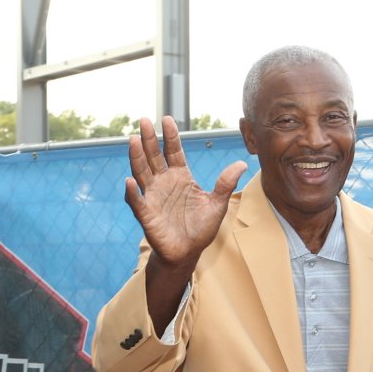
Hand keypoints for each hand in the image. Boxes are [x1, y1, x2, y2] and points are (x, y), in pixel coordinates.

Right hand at [124, 116, 246, 266]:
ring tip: (133, 140)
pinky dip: (133, 193)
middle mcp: (164, 183)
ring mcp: (153, 197)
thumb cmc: (201, 228)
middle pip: (154, 157)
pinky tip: (130, 181)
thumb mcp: (218, 205)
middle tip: (144, 120)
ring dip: (137, 157)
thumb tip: (242, 163)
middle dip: (149, 139)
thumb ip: (226, 184)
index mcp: (181, 178)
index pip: (174, 152)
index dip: (171, 137)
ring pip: (142, 173)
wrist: (188, 252)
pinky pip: (138, 202)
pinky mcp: (147, 214)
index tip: (168, 119)